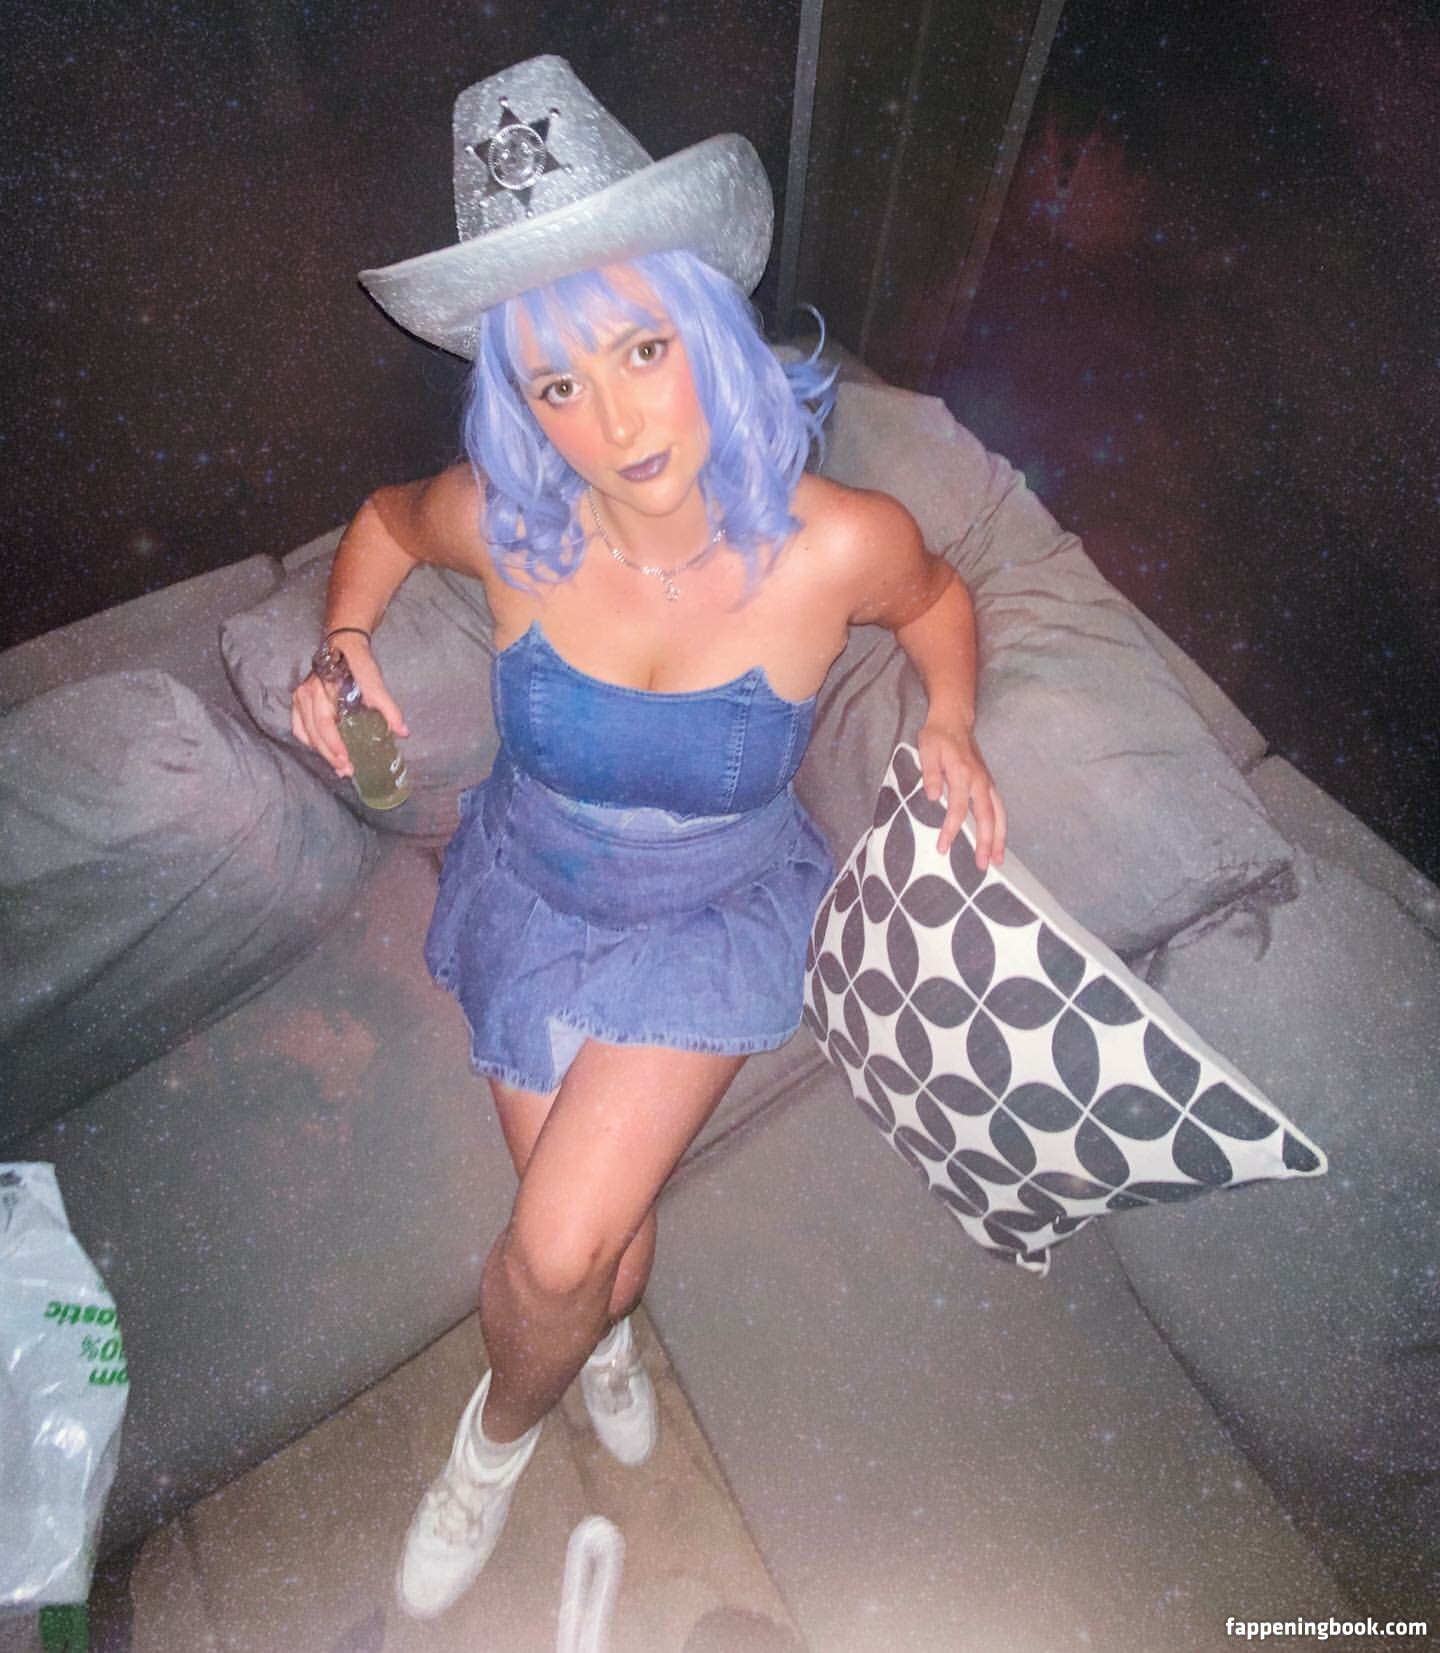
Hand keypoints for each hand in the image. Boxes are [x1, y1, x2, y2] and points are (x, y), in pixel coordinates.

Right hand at [290, 639, 408, 778]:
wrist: (342, 644)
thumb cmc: (357, 662)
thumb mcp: (374, 682)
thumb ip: (387, 708)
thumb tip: (403, 732)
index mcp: (320, 690)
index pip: (324, 724)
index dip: (334, 745)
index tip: (347, 761)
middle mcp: (305, 695)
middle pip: (313, 734)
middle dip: (330, 755)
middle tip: (347, 771)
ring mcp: (300, 699)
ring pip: (305, 734)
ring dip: (321, 753)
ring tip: (340, 767)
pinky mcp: (300, 704)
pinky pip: (302, 730)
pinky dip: (314, 744)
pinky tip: (329, 754)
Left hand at [917, 720, 1006, 869]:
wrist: (954, 721)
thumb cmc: (937, 737)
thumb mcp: (927, 750)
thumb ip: (930, 773)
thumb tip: (933, 797)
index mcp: (963, 774)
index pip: (958, 809)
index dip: (951, 830)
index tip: (943, 848)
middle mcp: (979, 781)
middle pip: (987, 816)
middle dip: (987, 842)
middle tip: (983, 865)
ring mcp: (987, 783)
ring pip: (998, 814)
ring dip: (1000, 838)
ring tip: (998, 860)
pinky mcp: (988, 785)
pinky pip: (998, 809)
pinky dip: (1000, 827)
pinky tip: (998, 842)